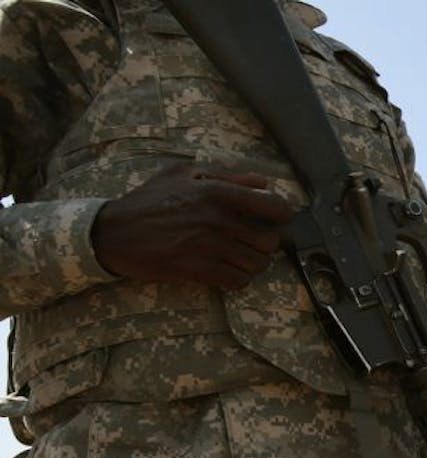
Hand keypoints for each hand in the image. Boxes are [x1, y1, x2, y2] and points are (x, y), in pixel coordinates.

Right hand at [92, 163, 294, 289]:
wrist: (114, 233)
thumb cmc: (149, 201)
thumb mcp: (182, 175)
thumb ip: (226, 176)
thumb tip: (262, 181)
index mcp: (216, 192)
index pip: (273, 205)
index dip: (282, 214)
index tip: (277, 219)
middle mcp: (218, 219)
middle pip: (269, 241)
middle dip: (263, 244)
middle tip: (249, 243)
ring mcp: (209, 246)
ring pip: (257, 264)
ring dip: (251, 264)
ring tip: (236, 258)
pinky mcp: (199, 270)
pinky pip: (238, 281)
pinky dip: (236, 279)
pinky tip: (225, 272)